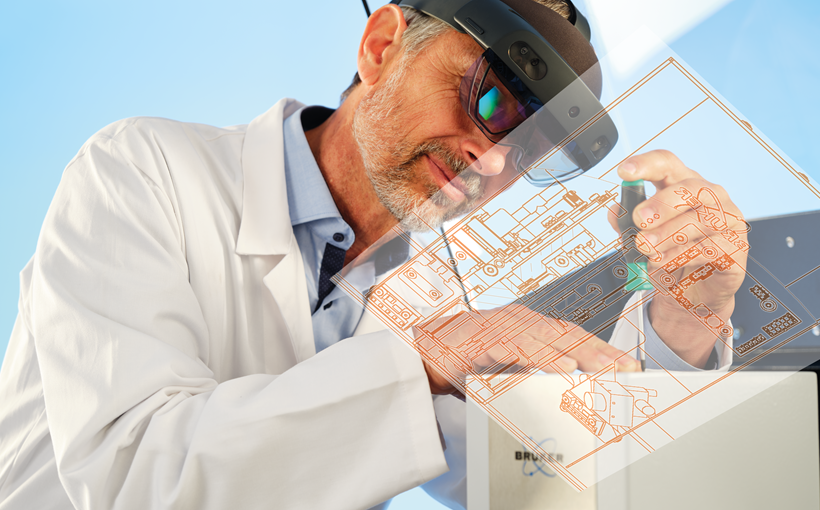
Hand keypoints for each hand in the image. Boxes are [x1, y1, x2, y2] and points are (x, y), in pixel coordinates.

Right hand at [416, 304, 638, 396]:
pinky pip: (515, 346)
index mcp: (530, 326)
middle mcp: (520, 321)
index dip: (602, 349)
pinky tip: (559, 366)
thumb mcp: (510, 364)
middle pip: (566, 335)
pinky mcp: (482, 338)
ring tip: (599, 369)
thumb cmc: (470, 355)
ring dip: (575, 354)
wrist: (426, 348)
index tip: (629, 366)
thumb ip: (536, 370)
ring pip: (544, 338)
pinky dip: (538, 356)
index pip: (573, 336)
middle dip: (599, 352)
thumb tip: (570, 388)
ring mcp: (501, 326)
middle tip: (626, 368)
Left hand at [607, 150, 748, 365]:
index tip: (624, 172)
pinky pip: (710, 248)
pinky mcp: (736, 248)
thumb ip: (627, 225)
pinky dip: (681, 255)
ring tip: (645, 247)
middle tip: (638, 219)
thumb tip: (614, 210)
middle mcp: (710, 197)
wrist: (692, 294)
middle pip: (690, 188)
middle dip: (662, 203)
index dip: (646, 164)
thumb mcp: (641, 241)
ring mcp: (728, 221)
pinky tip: (662, 262)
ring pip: (701, 220)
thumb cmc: (668, 258)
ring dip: (668, 234)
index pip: (667, 164)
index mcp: (682, 187)